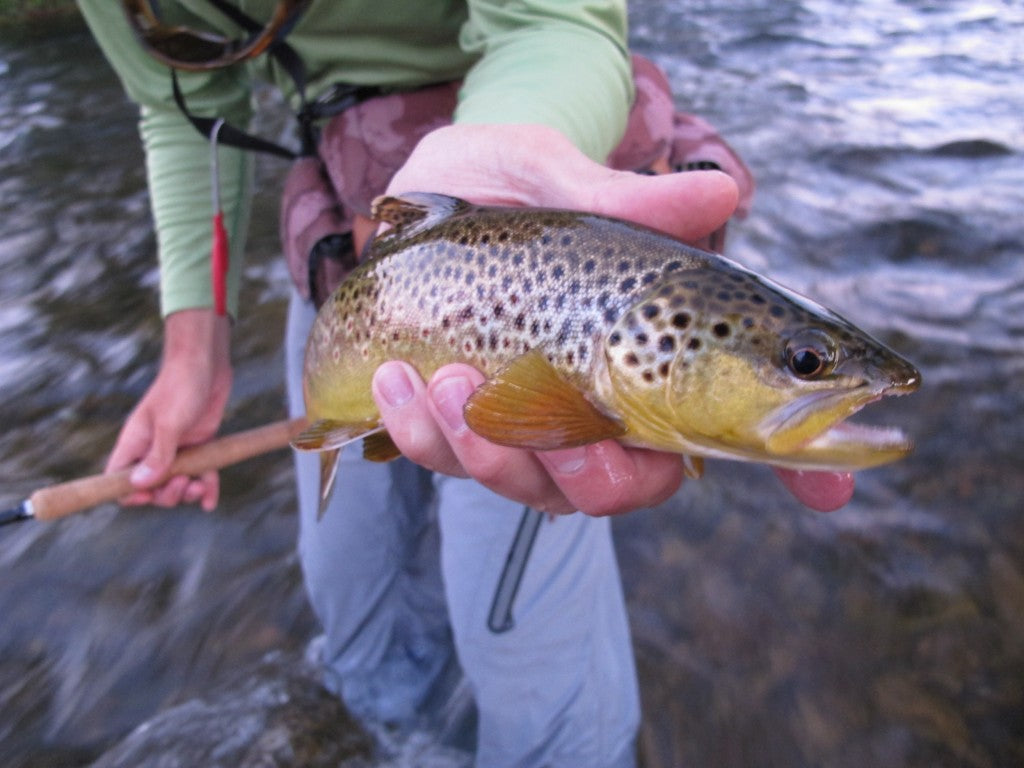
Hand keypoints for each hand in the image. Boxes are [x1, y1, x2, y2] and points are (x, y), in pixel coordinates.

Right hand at [105, 309, 232, 510]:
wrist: (206, 363)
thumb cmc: (181, 387)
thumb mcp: (169, 423)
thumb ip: (157, 455)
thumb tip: (140, 484)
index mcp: (135, 443)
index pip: (118, 478)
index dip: (130, 493)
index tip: (148, 496)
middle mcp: (152, 448)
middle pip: (151, 487)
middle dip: (167, 494)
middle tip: (185, 482)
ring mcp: (176, 448)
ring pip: (177, 483)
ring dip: (188, 492)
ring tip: (201, 485)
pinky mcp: (198, 445)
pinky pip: (200, 472)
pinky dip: (206, 487)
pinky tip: (211, 502)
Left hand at [375, 123, 852, 514]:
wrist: (427, 192)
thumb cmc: (515, 185)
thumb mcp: (565, 182)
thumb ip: (634, 204)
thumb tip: (723, 193)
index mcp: (658, 355)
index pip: (743, 425)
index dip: (800, 465)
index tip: (837, 485)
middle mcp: (605, 407)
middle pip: (624, 489)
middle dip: (587, 477)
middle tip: (551, 418)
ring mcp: (532, 426)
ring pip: (532, 489)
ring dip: (487, 451)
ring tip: (448, 379)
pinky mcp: (461, 427)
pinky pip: (451, 462)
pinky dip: (424, 433)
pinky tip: (400, 379)